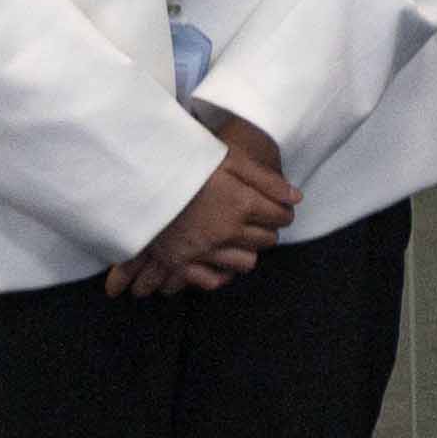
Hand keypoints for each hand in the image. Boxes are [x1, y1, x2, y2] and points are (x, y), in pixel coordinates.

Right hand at [107, 119, 297, 297]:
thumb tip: (297, 197)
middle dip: (267, 230)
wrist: (139, 176)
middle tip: (259, 221)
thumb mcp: (230, 158)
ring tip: (239, 239)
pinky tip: (219, 262)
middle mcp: (227, 231)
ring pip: (246, 262)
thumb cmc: (186, 163)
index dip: (282, 212)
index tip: (277, 209)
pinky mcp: (180, 260)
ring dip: (247, 252)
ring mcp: (204, 249)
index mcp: (242, 205)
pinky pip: (212, 279)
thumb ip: (266, 178)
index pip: (280, 217)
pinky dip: (219, 274)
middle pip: (266, 240)